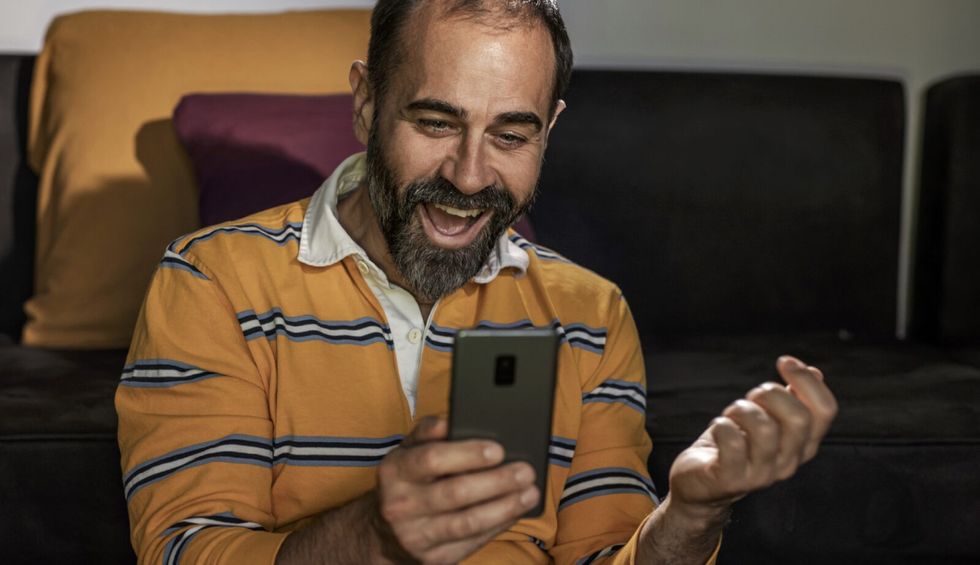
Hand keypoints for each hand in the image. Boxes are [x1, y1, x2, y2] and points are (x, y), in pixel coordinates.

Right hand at [373, 417, 538, 564]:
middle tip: (525, 471)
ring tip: (530, 493)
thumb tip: (452, 419)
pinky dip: (498, 525)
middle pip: (455, 493)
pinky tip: (515, 511)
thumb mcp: (407, 452)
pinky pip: (472, 541)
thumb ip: (428, 432)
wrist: (384, 532)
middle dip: (496, 481)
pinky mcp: (432, 558)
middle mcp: (400, 505)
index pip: (432, 459)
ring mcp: (415, 536)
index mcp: (395, 471)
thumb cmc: (407, 481)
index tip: (498, 450)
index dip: (467, 454)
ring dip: (505, 507)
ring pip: (468, 522)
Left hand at [667, 356, 837, 513]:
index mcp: (802, 445)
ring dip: (741, 410)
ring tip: (731, 416)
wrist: (701, 484)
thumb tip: (815, 372)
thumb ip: (791, 401)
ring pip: (764, 428)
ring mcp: (762, 474)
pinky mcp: (732, 479)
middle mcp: (789, 462)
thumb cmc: (733, 446)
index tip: (785, 363)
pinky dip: (722, 426)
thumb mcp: (766, 420)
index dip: (807, 381)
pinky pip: (732, 442)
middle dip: (771, 394)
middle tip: (751, 397)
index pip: (826, 410)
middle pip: (798, 418)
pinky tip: (719, 429)